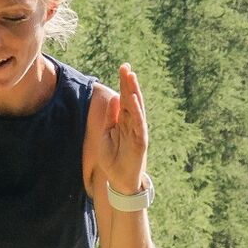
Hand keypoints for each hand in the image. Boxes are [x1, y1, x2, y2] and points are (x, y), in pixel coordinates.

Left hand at [94, 63, 149, 196]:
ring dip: (133, 92)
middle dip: (128, 83)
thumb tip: (114, 98)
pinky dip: (136, 111)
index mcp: (124, 121)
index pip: (124, 98)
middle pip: (131, 99)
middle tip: (125, 66)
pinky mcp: (140, 141)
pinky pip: (138, 123)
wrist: (120, 181)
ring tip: (131, 77)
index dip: (123, 83)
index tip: (122, 68)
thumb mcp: (107, 134)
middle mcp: (132, 123)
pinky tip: (133, 99)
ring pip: (136, 108)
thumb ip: (110, 117)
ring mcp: (137, 131)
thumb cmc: (114, 159)